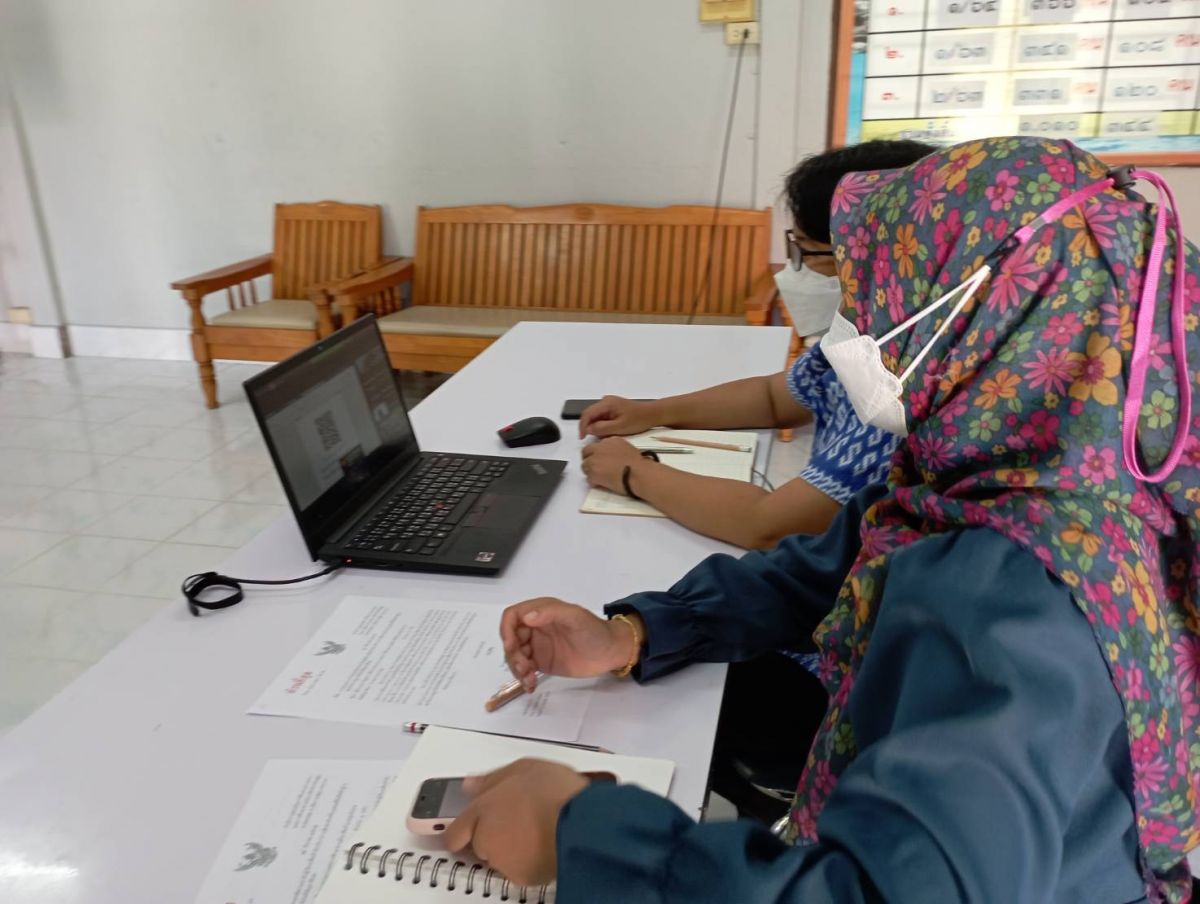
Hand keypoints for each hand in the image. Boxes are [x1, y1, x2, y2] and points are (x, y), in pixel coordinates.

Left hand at [444, 759, 588, 886]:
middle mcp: (487, 838)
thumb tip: (470, 785)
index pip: (455, 832)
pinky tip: (546, 844)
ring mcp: (503, 861)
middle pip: (478, 845)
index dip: (461, 831)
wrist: (583, 823)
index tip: (467, 829)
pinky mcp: (522, 877)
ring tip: (537, 830)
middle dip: (491, 836)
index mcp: (483, 809)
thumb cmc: (557, 791)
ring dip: (510, 848)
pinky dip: (527, 861)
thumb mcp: (525, 768)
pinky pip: (518, 869)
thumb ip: (492, 778)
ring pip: (499, 858)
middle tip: (517, 822)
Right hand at [500, 597, 636, 689]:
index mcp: (541, 611)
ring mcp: (537, 645)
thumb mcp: (575, 617)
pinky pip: (524, 669)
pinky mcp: (541, 662)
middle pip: (510, 639)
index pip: (512, 616)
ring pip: (514, 656)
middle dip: (512, 655)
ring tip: (530, 680)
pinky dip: (523, 678)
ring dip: (517, 669)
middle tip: (525, 668)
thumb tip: (527, 617)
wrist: (610, 652)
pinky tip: (530, 686)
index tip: (511, 647)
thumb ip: (551, 614)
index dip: (506, 630)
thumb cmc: (594, 631)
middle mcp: (535, 627)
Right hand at [578, 396, 659, 437]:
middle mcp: (606, 400)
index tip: (582, 438)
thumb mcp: (619, 427)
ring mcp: (610, 403)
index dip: (582, 426)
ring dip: (596, 426)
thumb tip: (588, 429)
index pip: (587, 414)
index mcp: (606, 403)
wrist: (652, 414)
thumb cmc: (638, 420)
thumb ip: (602, 428)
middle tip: (591, 438)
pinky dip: (602, 424)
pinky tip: (608, 431)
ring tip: (603, 435)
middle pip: (590, 414)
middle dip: (589, 426)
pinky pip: (602, 416)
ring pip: (596, 416)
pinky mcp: (614, 408)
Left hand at [580, 437, 651, 494]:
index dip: (596, 453)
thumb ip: (614, 449)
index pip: (595, 445)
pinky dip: (594, 482)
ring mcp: (594, 460)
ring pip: (584, 466)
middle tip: (596, 468)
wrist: (638, 474)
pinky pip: (588, 479)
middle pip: (585, 453)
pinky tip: (603, 484)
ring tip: (601, 478)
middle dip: (588, 460)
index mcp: (609, 441)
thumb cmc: (638, 463)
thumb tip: (611, 455)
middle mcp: (599, 448)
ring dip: (591, 472)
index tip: (600, 459)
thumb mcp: (627, 448)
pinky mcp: (593, 473)